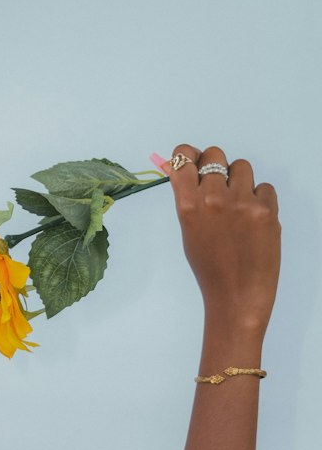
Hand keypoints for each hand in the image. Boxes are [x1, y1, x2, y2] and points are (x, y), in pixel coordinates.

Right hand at [165, 142, 279, 329]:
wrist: (237, 294)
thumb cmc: (210, 268)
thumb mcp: (190, 232)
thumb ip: (189, 200)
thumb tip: (183, 170)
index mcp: (189, 206)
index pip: (184, 159)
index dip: (187, 155)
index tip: (191, 160)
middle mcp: (214, 198)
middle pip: (215, 154)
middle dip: (216, 166)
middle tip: (219, 186)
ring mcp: (242, 201)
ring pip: (242, 166)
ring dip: (240, 180)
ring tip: (239, 206)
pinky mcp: (266, 208)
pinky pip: (264, 187)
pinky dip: (260, 199)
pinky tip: (253, 221)